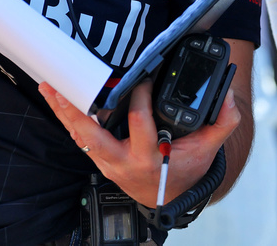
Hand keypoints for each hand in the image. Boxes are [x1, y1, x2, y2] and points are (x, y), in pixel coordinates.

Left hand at [39, 79, 240, 206]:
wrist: (168, 197)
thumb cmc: (184, 170)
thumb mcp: (207, 149)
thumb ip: (222, 122)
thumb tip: (228, 96)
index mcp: (149, 157)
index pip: (140, 123)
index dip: (141, 98)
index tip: (144, 79)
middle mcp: (122, 161)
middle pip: (92, 136)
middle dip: (74, 112)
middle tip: (60, 88)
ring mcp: (107, 161)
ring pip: (80, 136)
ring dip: (63, 112)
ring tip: (48, 87)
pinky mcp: (99, 158)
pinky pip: (80, 137)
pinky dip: (68, 118)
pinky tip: (57, 100)